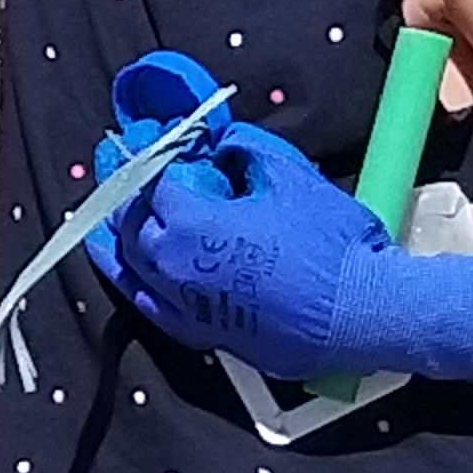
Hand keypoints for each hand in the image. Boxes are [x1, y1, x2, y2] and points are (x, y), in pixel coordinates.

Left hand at [103, 101, 472, 384]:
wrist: (362, 314)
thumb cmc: (331, 243)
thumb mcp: (289, 173)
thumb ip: (243, 148)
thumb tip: (218, 145)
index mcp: (189, 224)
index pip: (150, 181)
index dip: (149, 154)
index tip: (149, 138)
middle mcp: (173, 268)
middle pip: (130, 224)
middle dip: (126, 191)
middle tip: (123, 167)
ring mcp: (183, 307)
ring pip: (129, 267)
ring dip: (117, 236)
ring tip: (110, 215)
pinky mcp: (201, 335)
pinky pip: (149, 303)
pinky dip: (133, 279)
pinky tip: (131, 269)